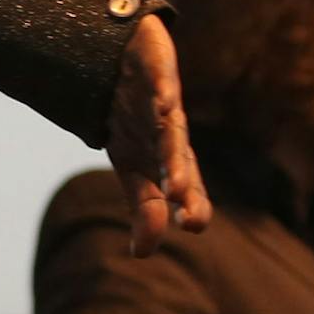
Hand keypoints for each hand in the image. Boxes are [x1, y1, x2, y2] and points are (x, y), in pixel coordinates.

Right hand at [105, 14, 211, 255]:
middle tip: (186, 211)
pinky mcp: (155, 64)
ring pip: (170, 125)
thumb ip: (143, 207)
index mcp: (164, 153)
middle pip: (177, 155)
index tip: (190, 225)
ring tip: (174, 179)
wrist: (123, 57)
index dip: (189, 200)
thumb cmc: (133, 119)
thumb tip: (143, 255)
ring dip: (171, 150)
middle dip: (181, 181)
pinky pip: (159, 78)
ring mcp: (161, 96)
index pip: (180, 180)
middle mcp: (168, 128)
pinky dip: (162, 90)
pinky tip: (165, 102)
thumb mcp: (132, 166)